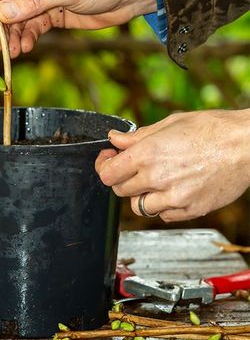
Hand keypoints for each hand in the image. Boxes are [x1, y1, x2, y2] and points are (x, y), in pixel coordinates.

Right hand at [0, 0, 155, 57]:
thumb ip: (34, 2)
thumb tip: (2, 13)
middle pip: (9, 1)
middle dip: (3, 24)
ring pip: (20, 17)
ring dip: (14, 34)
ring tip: (13, 52)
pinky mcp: (53, 12)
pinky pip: (33, 25)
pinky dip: (28, 37)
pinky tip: (26, 48)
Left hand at [95, 109, 249, 220]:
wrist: (245, 145)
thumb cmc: (213, 129)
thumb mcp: (170, 124)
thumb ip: (138, 136)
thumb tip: (116, 140)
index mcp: (148, 154)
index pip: (108, 173)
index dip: (105, 166)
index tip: (109, 160)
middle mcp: (158, 178)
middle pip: (120, 190)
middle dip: (122, 178)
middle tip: (132, 167)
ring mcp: (174, 198)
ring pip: (140, 207)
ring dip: (141, 195)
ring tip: (155, 180)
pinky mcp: (190, 210)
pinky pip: (164, 216)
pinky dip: (163, 206)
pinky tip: (173, 189)